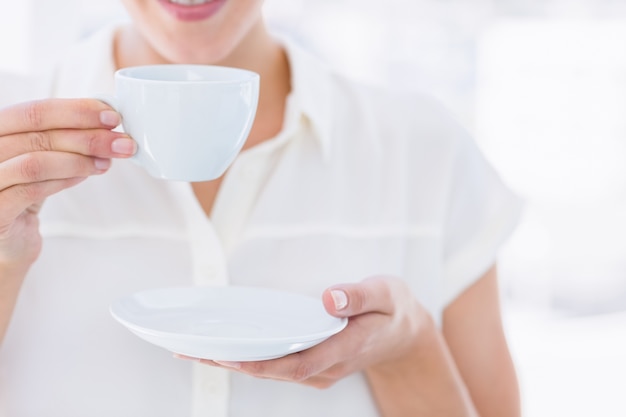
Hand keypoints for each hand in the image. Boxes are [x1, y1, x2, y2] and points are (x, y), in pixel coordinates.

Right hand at [0, 98, 134, 268]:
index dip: (77, 112)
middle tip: (121, 142)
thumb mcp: (42, 156)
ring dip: (80, 160)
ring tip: (107, 162)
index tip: (111, 117)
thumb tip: (107, 126)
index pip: (35, 111)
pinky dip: (64, 180)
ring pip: (35, 162)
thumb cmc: (24, 191)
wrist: (8, 239)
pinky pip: (31, 190)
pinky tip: (86, 176)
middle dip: (88, 136)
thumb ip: (65, 138)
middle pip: (38, 135)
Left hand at [178, 276, 428, 388]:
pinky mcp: (315, 367)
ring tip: (199, 353)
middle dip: (234, 363)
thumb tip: (329, 299)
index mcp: (346, 347)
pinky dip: (251, 361)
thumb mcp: (385, 293)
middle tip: (195, 351)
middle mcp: (329, 366)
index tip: (232, 357)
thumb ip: (359, 296)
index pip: (300, 362)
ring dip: (237, 364)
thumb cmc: (393, 311)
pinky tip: (229, 352)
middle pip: (276, 371)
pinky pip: (279, 367)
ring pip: (274, 372)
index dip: (264, 363)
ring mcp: (321, 370)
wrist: (404, 337)